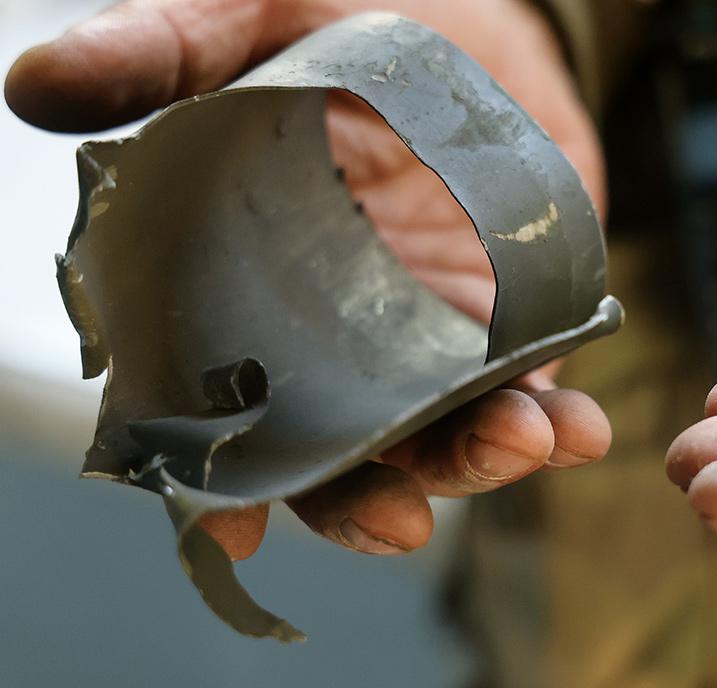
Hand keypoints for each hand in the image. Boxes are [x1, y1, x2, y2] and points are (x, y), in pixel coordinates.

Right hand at [6, 0, 609, 558]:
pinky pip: (525, 393)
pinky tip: (577, 427)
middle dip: (368, 497)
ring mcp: (421, 344)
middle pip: (335, 454)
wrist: (473, 20)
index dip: (219, 478)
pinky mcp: (502, 331)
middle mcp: (328, 341)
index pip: (215, 412)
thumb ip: (163, 52)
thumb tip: (37, 84)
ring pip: (436, 439)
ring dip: (477, 460)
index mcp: (240, 294)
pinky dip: (552, 418)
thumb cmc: (341, 24)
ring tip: (525, 441)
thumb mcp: (254, 19)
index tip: (238, 523)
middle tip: (404, 517)